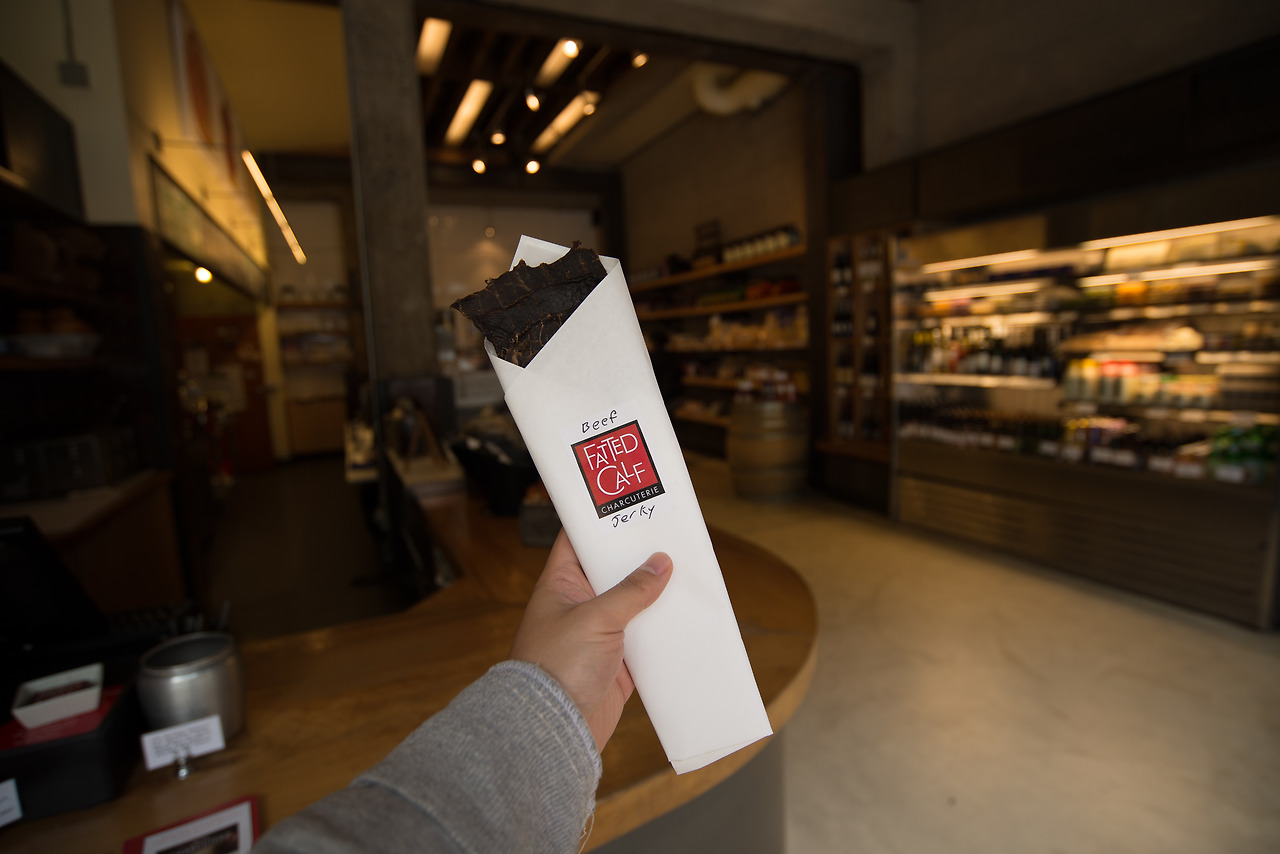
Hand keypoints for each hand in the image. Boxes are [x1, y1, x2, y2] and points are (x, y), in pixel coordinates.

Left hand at [510, 530, 671, 751]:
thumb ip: (630, 591)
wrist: (552, 727)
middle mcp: (579, 604)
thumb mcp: (596, 618)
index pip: (578, 540)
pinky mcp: (618, 662)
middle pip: (613, 571)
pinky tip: (687, 618)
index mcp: (561, 584)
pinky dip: (664, 631)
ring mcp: (599, 633)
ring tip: (689, 572)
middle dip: (641, 558)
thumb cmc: (559, 665)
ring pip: (634, 605)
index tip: (630, 505)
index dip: (601, 522)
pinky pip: (645, 639)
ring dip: (657, 595)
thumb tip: (661, 564)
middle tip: (672, 536)